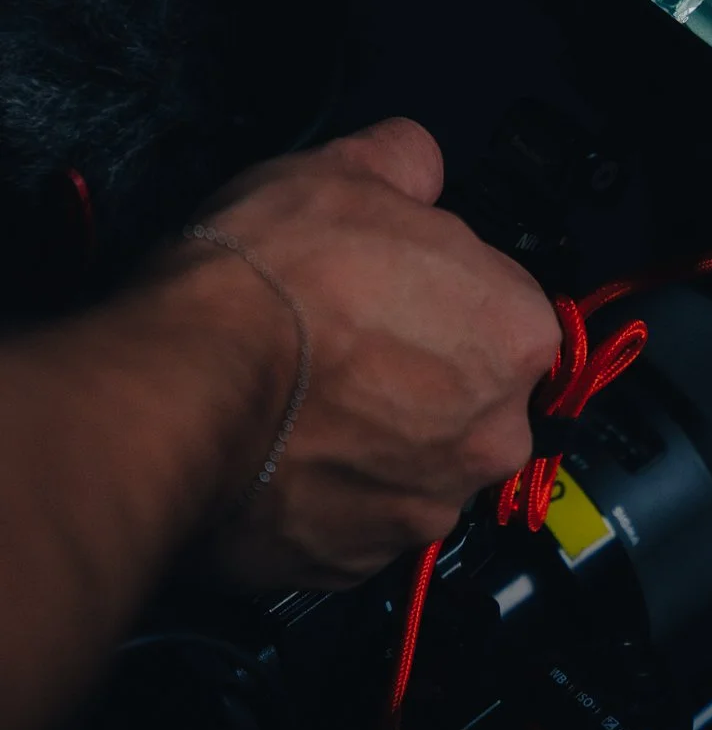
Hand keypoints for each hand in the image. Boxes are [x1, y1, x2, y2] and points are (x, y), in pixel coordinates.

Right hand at [160, 117, 563, 591]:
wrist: (178, 388)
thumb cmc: (273, 278)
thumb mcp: (346, 167)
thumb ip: (408, 163)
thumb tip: (417, 166)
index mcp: (515, 333)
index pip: (504, 308)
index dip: (445, 292)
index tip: (396, 288)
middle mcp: (492, 435)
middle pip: (470, 397)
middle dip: (420, 375)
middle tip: (346, 344)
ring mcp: (423, 510)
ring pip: (413, 465)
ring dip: (373, 440)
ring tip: (301, 399)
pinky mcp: (354, 566)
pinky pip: (352, 520)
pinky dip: (323, 493)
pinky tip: (279, 449)